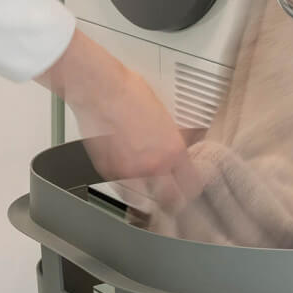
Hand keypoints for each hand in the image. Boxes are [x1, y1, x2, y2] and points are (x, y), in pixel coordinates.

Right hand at [36, 28, 205, 207]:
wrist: (100, 89)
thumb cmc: (130, 94)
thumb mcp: (166, 114)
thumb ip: (176, 137)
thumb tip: (187, 145)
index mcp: (173, 151)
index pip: (192, 185)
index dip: (191, 190)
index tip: (189, 191)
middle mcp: (154, 166)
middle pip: (171, 202)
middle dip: (173, 203)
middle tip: (171, 201)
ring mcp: (130, 172)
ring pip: (145, 201)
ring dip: (149, 200)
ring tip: (149, 196)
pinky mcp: (109, 172)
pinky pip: (122, 189)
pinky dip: (126, 189)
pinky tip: (129, 182)